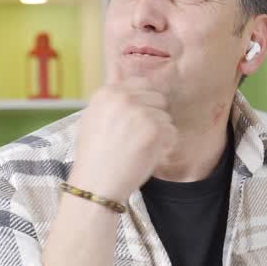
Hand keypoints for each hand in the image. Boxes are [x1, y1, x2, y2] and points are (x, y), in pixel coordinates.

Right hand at [68, 77, 176, 201]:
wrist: (95, 185)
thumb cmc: (95, 157)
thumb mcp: (93, 119)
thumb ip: (113, 101)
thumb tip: (129, 80)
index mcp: (106, 92)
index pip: (141, 84)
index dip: (144, 104)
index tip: (136, 122)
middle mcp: (122, 97)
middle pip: (157, 98)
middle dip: (154, 117)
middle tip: (139, 138)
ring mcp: (138, 112)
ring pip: (166, 116)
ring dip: (159, 133)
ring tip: (139, 148)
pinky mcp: (153, 129)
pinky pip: (172, 131)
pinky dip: (164, 145)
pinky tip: (146, 155)